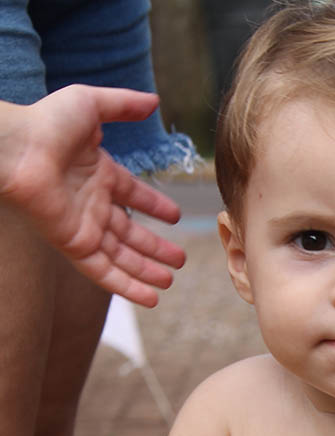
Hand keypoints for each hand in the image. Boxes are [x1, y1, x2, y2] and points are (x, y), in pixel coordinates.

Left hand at [0, 86, 185, 306]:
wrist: (18, 149)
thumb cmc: (47, 122)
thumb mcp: (92, 104)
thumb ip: (124, 104)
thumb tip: (155, 101)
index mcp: (98, 173)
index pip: (133, 194)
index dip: (154, 206)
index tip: (175, 218)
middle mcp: (92, 204)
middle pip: (130, 233)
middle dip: (155, 247)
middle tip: (179, 260)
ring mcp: (83, 227)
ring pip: (121, 257)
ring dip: (146, 270)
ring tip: (170, 281)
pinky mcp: (74, 245)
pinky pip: (104, 272)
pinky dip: (127, 286)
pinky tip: (150, 298)